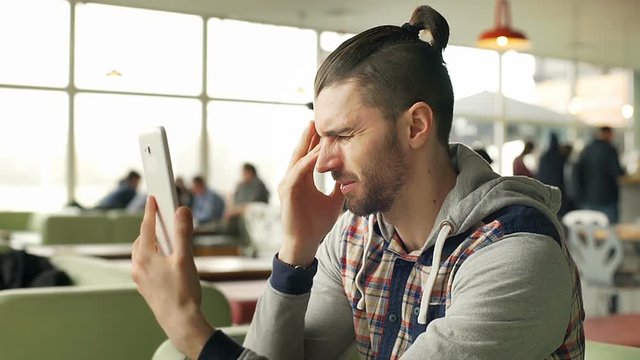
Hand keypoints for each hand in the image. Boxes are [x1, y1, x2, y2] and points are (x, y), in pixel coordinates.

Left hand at [132, 196, 213, 358]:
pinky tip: (169, 261)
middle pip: (143, 239)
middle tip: (166, 220)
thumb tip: (182, 211)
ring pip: (144, 252)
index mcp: (144, 257)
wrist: (180, 321)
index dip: (151, 211)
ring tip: (171, 242)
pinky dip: (155, 256)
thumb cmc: (182, 293)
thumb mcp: (185, 259)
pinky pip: (146, 264)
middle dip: (153, 228)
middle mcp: (138, 266)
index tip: (153, 198)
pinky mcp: (146, 286)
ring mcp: (140, 278)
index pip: (146, 227)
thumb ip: (183, 233)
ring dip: (154, 243)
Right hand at [278, 122, 344, 265]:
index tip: (326, 128)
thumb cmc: (317, 223)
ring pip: (299, 158)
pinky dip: (308, 161)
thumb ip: (339, 186)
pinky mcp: (287, 191)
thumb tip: (351, 175)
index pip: (309, 155)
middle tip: (316, 118)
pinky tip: (316, 152)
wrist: (306, 242)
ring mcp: (288, 183)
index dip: (316, 142)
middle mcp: (293, 178)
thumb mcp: (334, 201)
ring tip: (314, 128)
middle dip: (308, 136)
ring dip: (306, 143)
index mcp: (303, 179)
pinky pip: (298, 171)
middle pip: (301, 152)